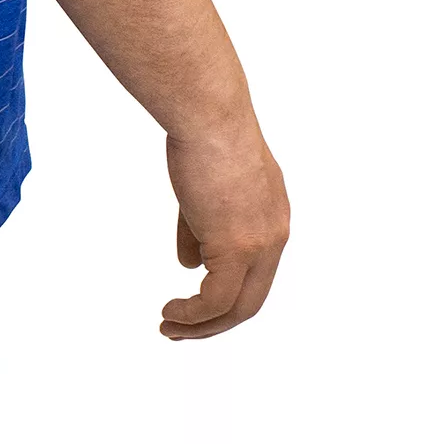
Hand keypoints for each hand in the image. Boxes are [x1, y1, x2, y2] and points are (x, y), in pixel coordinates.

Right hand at [160, 123, 288, 339]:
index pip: (254, 272)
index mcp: (272, 218)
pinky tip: (171, 313)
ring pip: (235, 307)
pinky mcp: (237, 248)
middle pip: (250, 300)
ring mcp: (260, 245)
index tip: (194, 303)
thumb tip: (191, 267)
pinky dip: (193, 315)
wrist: (208, 113)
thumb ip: (199, 230)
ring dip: (200, 325)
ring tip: (169, 327)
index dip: (225, 294)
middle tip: (182, 329)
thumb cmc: (202, 134)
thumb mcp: (204, 188)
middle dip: (215, 323)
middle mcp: (274, 236)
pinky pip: (215, 300)